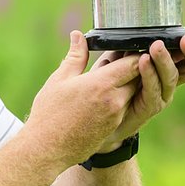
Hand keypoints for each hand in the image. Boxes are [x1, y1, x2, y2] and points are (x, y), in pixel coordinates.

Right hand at [24, 31, 140, 166]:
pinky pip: (125, 107)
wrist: (47, 149)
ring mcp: (116, 116)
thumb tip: (78, 36)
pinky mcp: (114, 127)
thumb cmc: (49, 113)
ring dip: (128, 83)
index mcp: (102, 84)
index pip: (134, 63)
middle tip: (123, 56)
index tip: (131, 45)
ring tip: (112, 75)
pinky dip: (121, 98)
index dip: (135, 52)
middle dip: (134, 66)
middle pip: (138, 77)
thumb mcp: (59, 80)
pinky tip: (105, 94)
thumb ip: (75, 56)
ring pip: (133, 93)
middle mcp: (115, 100)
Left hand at [91, 22, 184, 149]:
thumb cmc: (111, 83)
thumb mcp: (117, 58)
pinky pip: (153, 89)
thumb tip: (124, 23)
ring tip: (156, 45)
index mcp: (167, 66)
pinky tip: (143, 61)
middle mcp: (169, 81)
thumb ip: (125, 44)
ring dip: (165, 60)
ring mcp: (161, 95)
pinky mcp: (149, 107)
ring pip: (172, 77)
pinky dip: (149, 74)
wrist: (103, 116)